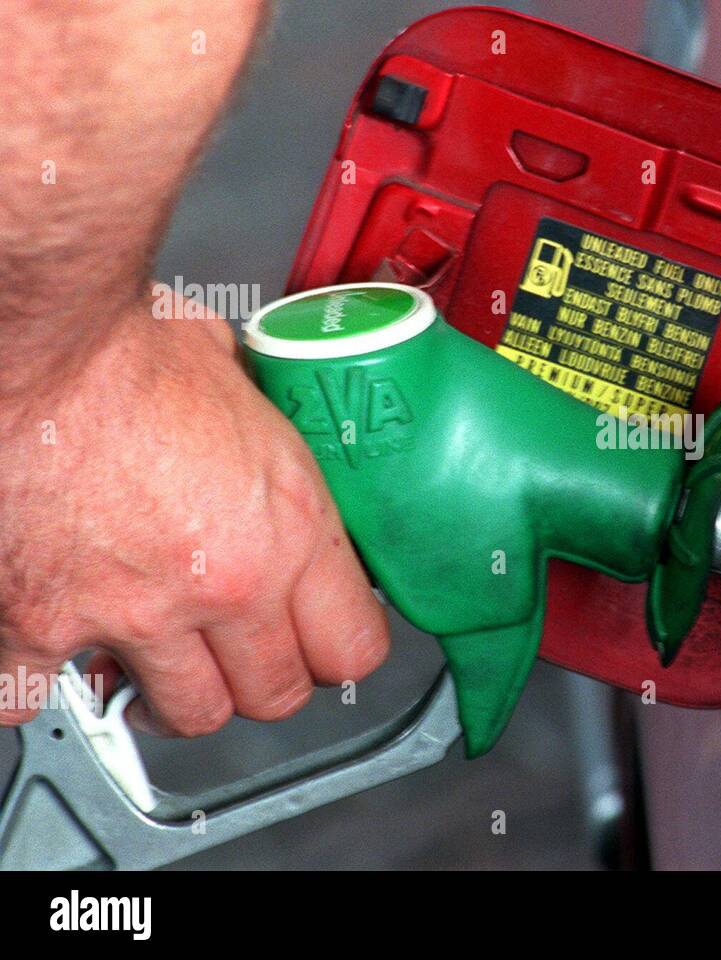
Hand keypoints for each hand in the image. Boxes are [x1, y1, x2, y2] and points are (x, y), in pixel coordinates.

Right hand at [0, 301, 388, 734]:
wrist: (33, 342)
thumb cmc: (124, 344)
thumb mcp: (240, 383)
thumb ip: (264, 438)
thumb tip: (267, 433)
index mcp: (287, 526)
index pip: (352, 649)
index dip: (339, 649)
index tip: (324, 642)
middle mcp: (222, 583)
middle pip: (274, 694)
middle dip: (263, 678)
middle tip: (245, 652)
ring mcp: (132, 612)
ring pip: (185, 713)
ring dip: (175, 693)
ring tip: (163, 657)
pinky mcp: (39, 622)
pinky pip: (42, 700)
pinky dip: (43, 685)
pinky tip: (52, 651)